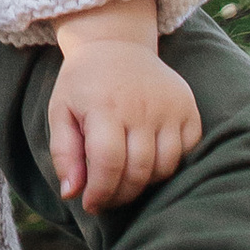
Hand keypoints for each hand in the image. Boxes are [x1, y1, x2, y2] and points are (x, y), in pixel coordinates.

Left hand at [46, 9, 200, 214]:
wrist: (117, 44)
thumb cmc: (85, 84)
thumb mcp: (60, 111)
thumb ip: (63, 153)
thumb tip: (71, 193)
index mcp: (105, 107)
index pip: (108, 164)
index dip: (100, 192)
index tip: (91, 205)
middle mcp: (141, 107)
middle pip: (138, 171)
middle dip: (121, 195)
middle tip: (108, 198)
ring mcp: (170, 106)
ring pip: (165, 167)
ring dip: (145, 184)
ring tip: (126, 180)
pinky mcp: (188, 108)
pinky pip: (188, 152)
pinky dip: (170, 165)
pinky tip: (149, 160)